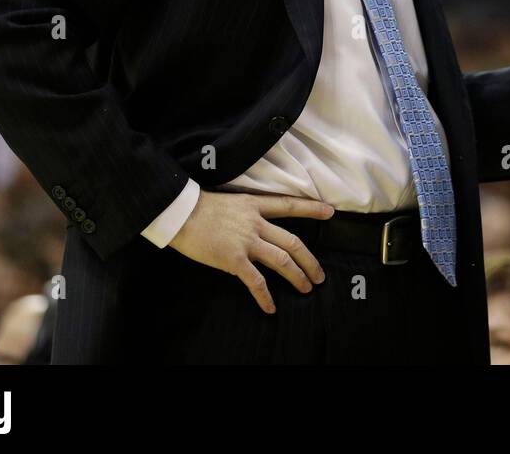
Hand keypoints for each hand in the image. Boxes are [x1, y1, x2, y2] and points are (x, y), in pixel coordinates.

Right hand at [168, 191, 334, 313]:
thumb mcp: (232, 202)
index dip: (311, 209)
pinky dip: (265, 296)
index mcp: (255, 205)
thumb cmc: (200, 208)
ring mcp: (246, 241)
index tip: (329, 212)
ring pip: (282, 260)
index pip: (289, 205)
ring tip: (306, 288)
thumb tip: (260, 227)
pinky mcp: (233, 259)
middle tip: (319, 275)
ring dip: (297, 276)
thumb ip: (248, 213)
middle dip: (310, 261)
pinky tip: (270, 307)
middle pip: (293, 242)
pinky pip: (256, 281)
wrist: (179, 213)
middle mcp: (256, 223)